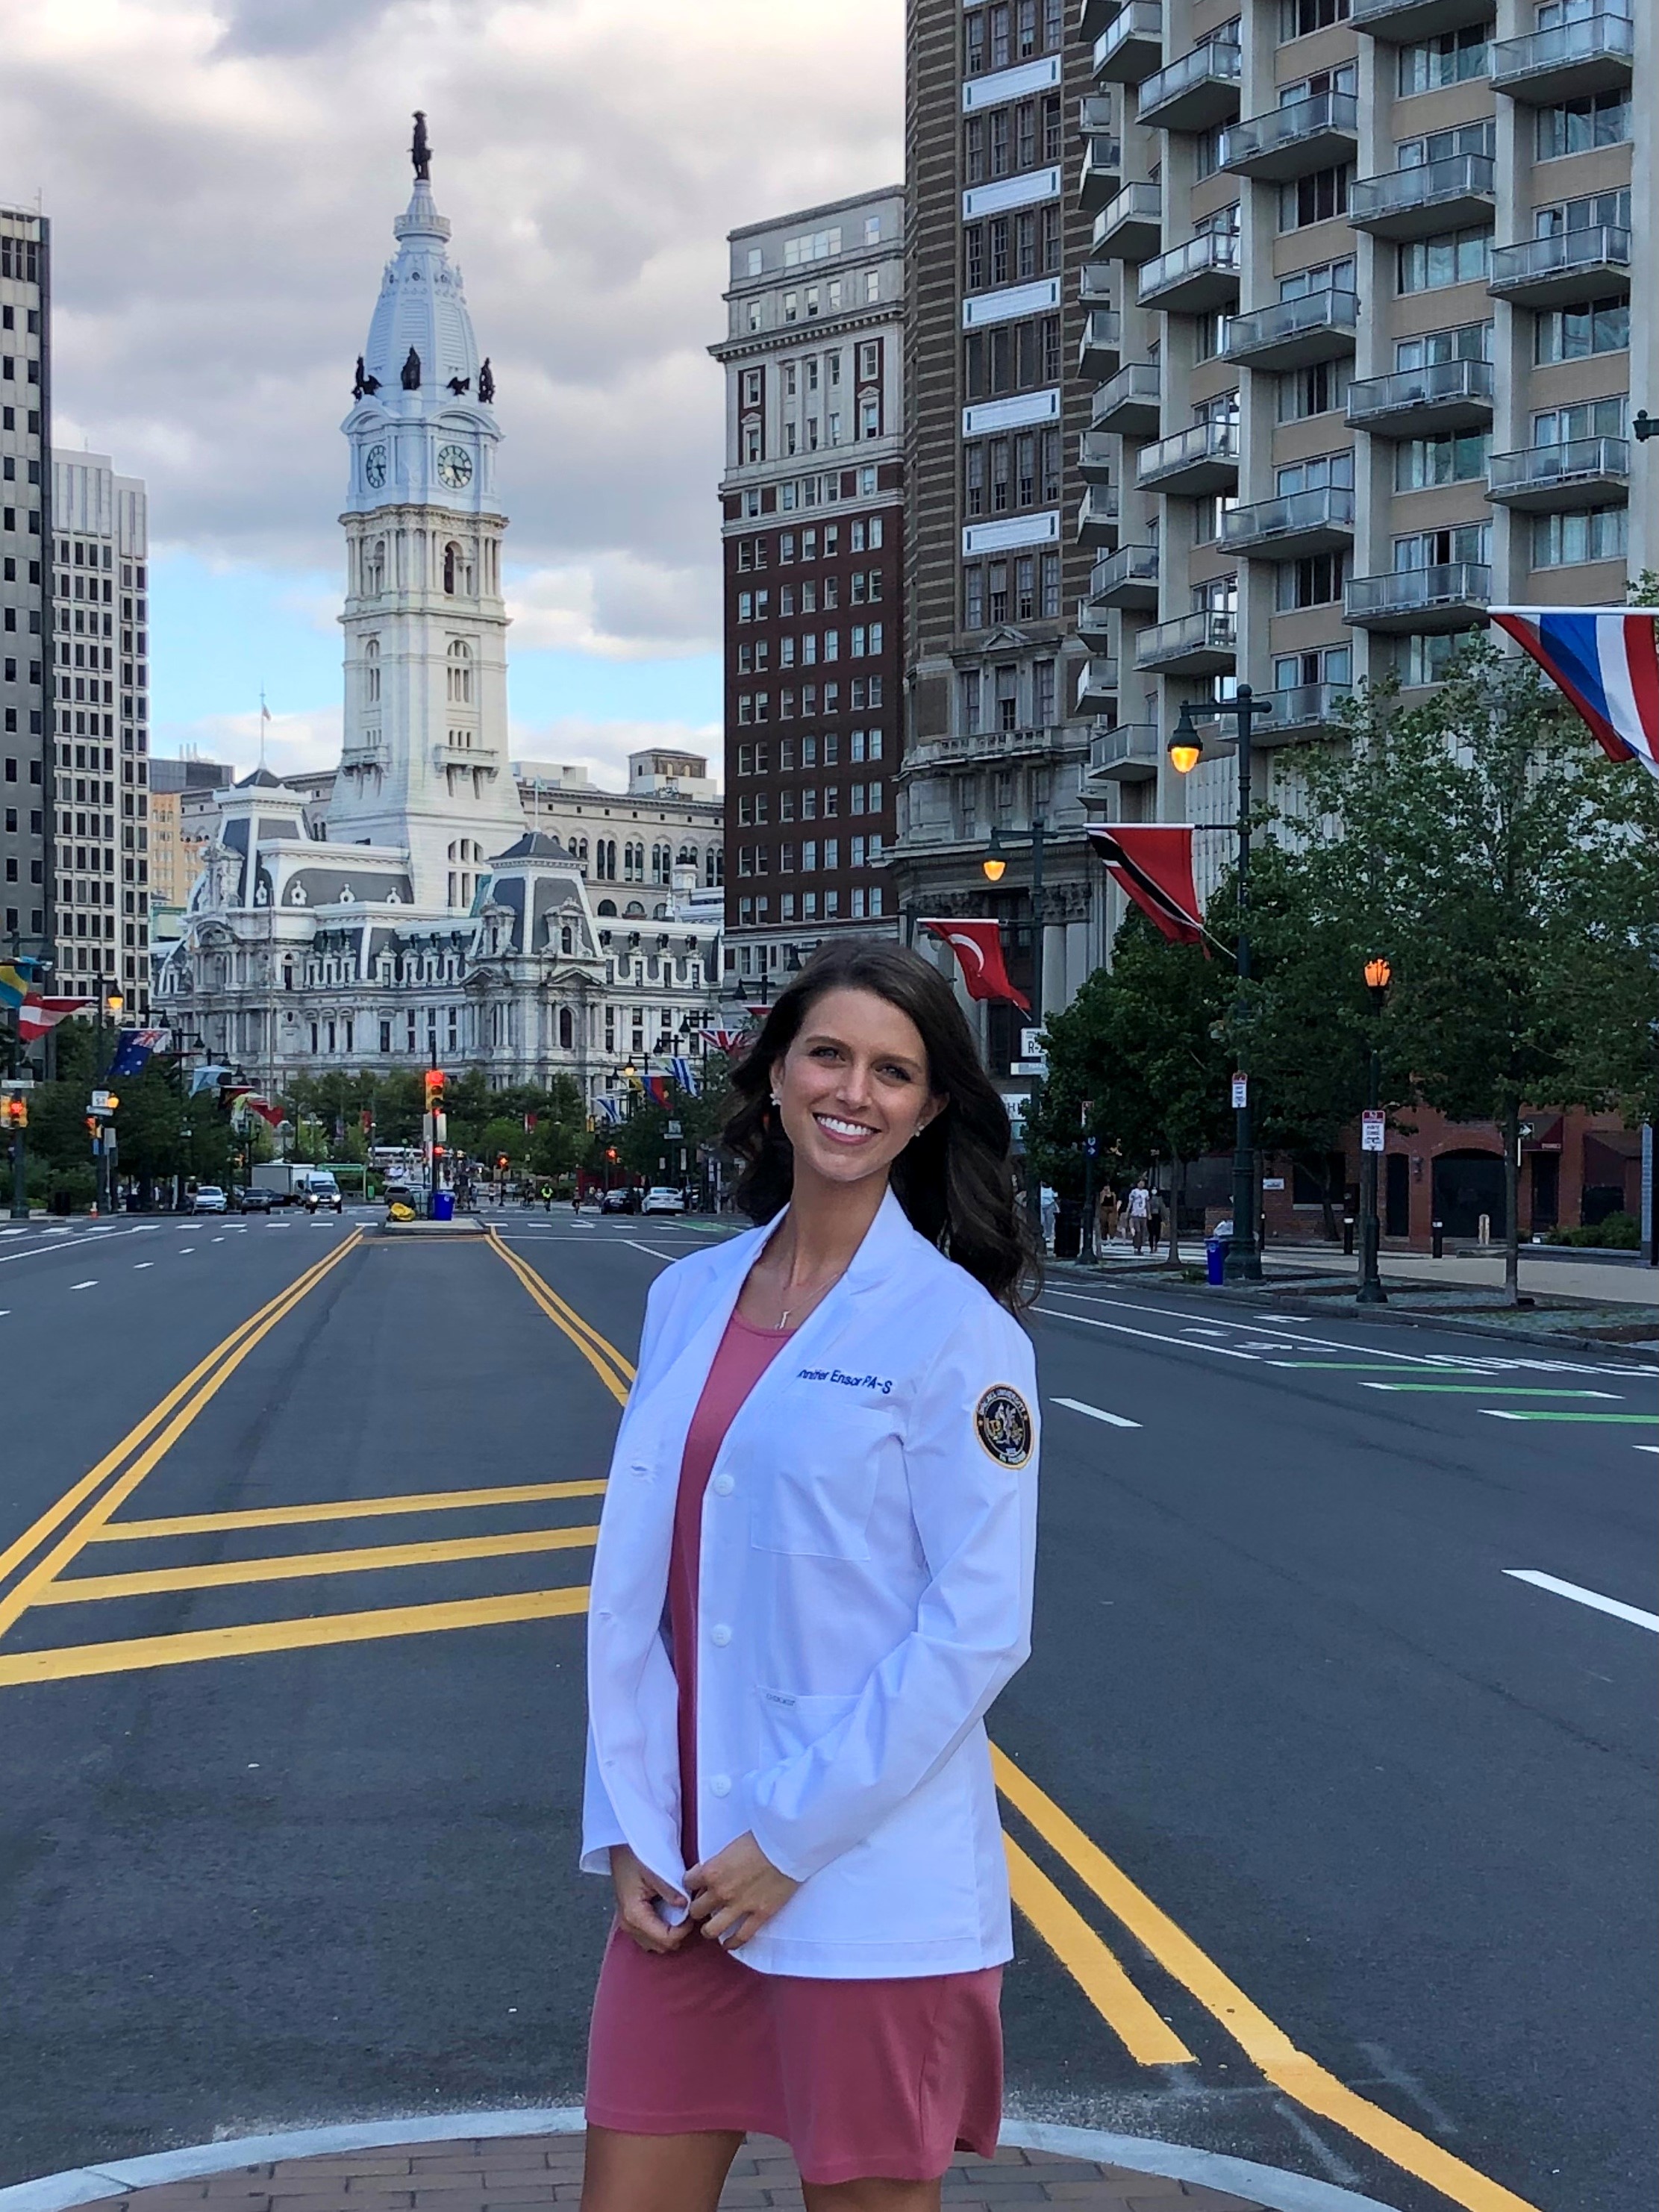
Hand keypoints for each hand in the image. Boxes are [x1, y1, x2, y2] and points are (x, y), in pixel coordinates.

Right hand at [608, 1845, 689, 1955]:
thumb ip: (670, 1890)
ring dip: (671, 1932)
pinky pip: (650, 1935)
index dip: (684, 1930)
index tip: (692, 1912)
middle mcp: (629, 1925)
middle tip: (688, 1912)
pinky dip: (663, 1928)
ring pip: (656, 1944)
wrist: (620, 1846)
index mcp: (635, 1915)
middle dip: (678, 1932)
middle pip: (662, 1946)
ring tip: (680, 1912)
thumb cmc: (635, 1856)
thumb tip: (686, 1905)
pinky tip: (670, 1911)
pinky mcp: (631, 1919)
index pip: (666, 1939)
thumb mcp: (655, 1870)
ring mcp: (629, 1924)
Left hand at [685, 1831, 799, 1951]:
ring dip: (709, 1930)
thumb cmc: (760, 1839)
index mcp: (712, 1870)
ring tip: (712, 1928)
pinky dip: (732, 1943)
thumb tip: (712, 1874)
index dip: (691, 1885)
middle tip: (705, 1907)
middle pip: (696, 1910)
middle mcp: (721, 1891)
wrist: (787, 1845)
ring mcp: (740, 1906)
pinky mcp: (759, 1915)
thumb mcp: (730, 1847)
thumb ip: (718, 1864)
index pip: (688, 1883)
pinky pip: (741, 1936)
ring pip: (712, 1929)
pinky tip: (728, 1943)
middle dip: (698, 1908)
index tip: (697, 1887)